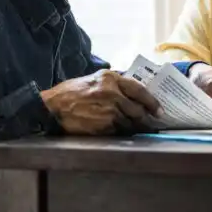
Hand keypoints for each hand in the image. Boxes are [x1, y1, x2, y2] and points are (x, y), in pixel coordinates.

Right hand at [41, 70, 161, 134]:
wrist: (52, 108)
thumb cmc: (70, 93)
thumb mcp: (93, 80)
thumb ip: (112, 85)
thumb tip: (132, 95)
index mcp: (110, 78)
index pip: (139, 89)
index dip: (152, 101)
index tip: (159, 110)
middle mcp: (112, 92)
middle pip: (138, 109)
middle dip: (146, 118)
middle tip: (152, 123)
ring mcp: (109, 110)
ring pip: (131, 122)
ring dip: (135, 127)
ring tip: (137, 130)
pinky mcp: (104, 125)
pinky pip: (120, 131)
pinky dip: (123, 133)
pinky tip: (121, 132)